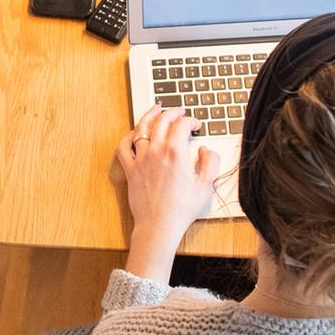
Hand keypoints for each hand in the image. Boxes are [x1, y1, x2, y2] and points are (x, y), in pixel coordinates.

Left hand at [117, 106, 221, 279]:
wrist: (159, 225)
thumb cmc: (182, 209)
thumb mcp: (207, 185)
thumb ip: (211, 162)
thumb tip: (205, 150)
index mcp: (176, 153)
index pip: (182, 125)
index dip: (191, 120)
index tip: (196, 125)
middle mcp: (156, 152)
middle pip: (161, 121)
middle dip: (172, 112)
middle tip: (179, 111)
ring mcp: (140, 159)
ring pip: (142, 129)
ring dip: (150, 116)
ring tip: (156, 109)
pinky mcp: (130, 170)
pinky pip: (124, 147)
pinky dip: (128, 136)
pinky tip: (134, 132)